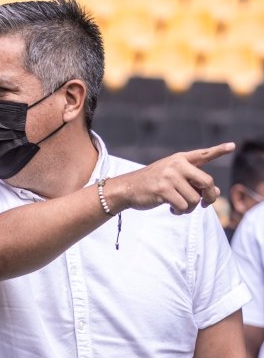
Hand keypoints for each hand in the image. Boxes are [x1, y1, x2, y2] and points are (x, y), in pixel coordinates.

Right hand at [107, 143, 233, 215]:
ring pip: (195, 199)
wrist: (126, 188)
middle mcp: (176, 165)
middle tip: (206, 204)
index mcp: (180, 159)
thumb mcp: (172, 178)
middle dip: (210, 196)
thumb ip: (193, 182)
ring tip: (180, 206)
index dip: (219, 150)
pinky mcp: (163, 190)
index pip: (203, 154)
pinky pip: (183, 206)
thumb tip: (216, 192)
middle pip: (207, 182)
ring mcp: (170, 177)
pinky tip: (172, 209)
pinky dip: (180, 211)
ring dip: (190, 208)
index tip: (232, 146)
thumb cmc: (152, 184)